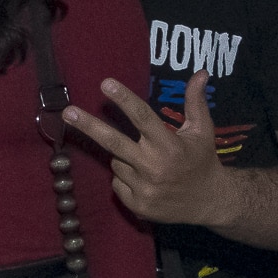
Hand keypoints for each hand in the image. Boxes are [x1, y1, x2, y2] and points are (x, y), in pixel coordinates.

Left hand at [66, 73, 236, 228]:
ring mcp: (144, 188)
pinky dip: (125, 178)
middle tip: (67, 112)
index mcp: (170, 145)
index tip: (105, 83)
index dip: (124, 99)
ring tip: (146, 162)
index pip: (142, 118)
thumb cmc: (203, 161)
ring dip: (123, 158)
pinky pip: (117, 183)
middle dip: (89, 126)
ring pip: (116, 162)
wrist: (209, 203)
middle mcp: (155, 166)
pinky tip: (144, 180)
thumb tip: (200, 72)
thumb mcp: (202, 131)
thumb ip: (195, 102)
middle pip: (114, 142)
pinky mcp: (137, 205)